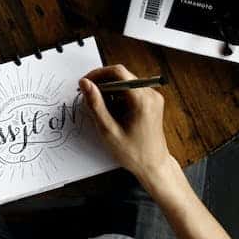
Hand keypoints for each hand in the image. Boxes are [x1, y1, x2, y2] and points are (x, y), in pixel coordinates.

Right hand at [79, 65, 181, 198]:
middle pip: (122, 76)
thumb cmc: (133, 153)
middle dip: (103, 84)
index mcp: (142, 100)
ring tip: (103, 111)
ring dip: (110, 92)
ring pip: (125, 83)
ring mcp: (153, 97)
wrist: (153, 165)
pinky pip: (132, 91)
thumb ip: (95, 104)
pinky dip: (119, 97)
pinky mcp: (152, 102)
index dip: (98, 74)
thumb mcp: (108, 130)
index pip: (118, 72)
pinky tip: (113, 113)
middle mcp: (150, 94)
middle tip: (89, 98)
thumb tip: (85, 83)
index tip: (86, 83)